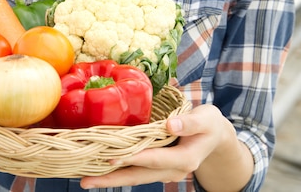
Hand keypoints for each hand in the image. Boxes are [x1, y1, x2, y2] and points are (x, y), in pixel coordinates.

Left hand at [80, 104, 251, 189]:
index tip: (111, 157)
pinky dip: (117, 172)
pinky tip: (99, 170)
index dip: (133, 158)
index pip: (154, 159)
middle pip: (138, 176)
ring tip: (86, 180)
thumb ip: (190, 123)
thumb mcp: (206, 119)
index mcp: (185, 159)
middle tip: (86, 181)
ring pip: (134, 177)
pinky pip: (135, 172)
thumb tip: (170, 125)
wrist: (214, 137)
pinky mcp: (156, 168)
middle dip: (111, 179)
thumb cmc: (208, 124)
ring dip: (110, 179)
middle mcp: (172, 170)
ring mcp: (163, 172)